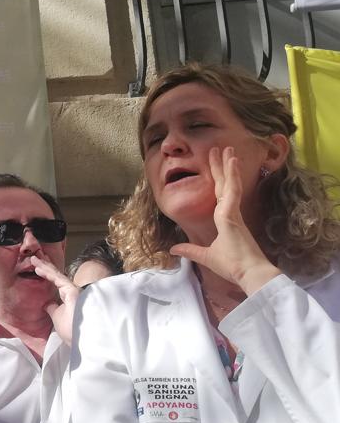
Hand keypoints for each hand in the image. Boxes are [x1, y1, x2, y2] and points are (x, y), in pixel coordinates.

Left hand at [30, 255, 80, 344]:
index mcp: (68, 298)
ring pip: (56, 275)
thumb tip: (47, 304)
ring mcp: (72, 290)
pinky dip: (47, 272)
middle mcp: (71, 291)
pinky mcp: (71, 290)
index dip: (46, 275)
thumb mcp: (57, 318)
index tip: (37, 269)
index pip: (55, 283)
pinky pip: (57, 278)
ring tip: (33, 259)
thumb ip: (52, 309)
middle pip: (55, 276)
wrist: (81, 337)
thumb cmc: (70, 330)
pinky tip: (38, 267)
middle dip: (45, 267)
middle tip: (34, 258)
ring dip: (44, 266)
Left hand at [169, 147, 280, 293]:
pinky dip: (231, 175)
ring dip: (227, 165)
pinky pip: (232, 190)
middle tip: (220, 149)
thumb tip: (174, 249)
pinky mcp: (233, 214)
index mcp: (226, 221)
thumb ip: (190, 250)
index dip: (219, 179)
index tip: (217, 165)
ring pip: (229, 183)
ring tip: (226, 149)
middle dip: (221, 167)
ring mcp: (232, 213)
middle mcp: (230, 214)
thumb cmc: (233, 266)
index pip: (221, 195)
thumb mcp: (206, 256)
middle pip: (224, 185)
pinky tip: (231, 160)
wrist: (248, 274)